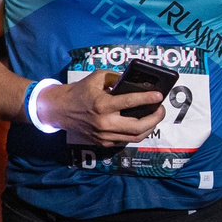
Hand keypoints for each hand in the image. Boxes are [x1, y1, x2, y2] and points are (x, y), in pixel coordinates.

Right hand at [38, 70, 164, 145]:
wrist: (61, 110)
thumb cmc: (80, 91)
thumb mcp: (97, 78)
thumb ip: (116, 78)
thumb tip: (136, 81)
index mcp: (102, 104)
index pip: (129, 102)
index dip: (147, 99)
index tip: (159, 96)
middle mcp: (104, 123)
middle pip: (138, 127)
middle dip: (155, 118)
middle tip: (161, 110)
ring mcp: (104, 135)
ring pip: (135, 137)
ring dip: (150, 128)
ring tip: (155, 117)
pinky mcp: (103, 142)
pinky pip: (126, 140)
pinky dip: (137, 133)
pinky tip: (143, 125)